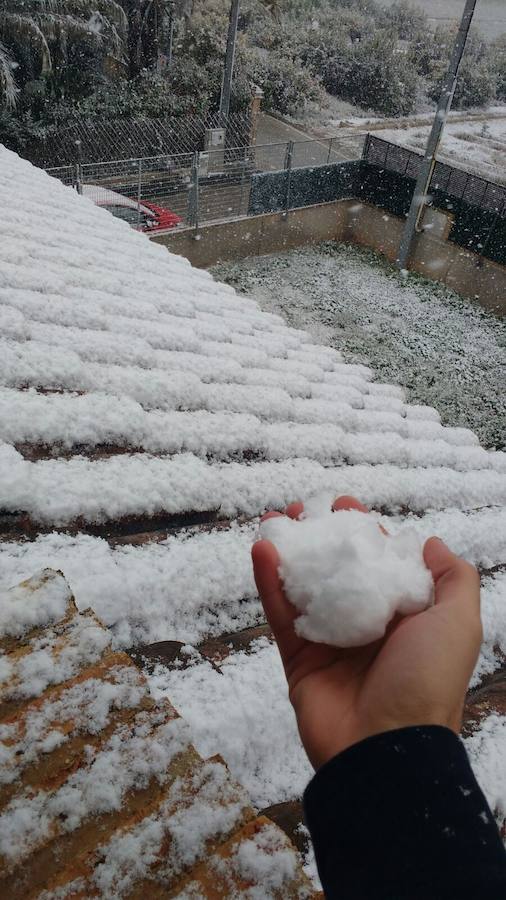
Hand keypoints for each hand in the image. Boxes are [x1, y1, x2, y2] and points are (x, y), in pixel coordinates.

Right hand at [252, 496, 481, 769]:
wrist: (386, 746)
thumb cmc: (428, 681)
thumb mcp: (458, 622)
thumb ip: (452, 578)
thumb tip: (430, 541)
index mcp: (404, 616)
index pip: (380, 563)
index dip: (364, 532)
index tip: (346, 506)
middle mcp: (367, 625)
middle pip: (339, 569)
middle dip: (322, 536)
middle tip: (306, 508)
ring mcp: (330, 641)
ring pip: (305, 586)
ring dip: (290, 550)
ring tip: (278, 518)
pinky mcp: (299, 658)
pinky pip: (280, 613)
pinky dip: (268, 581)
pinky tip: (261, 548)